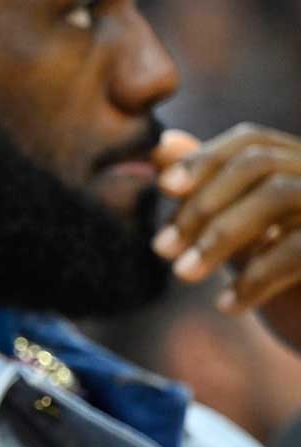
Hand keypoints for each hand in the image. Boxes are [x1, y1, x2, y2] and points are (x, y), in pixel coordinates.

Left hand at [152, 124, 300, 350]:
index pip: (252, 141)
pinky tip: (227, 305)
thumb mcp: (237, 226)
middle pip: (260, 164)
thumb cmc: (280, 272)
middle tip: (161, 247)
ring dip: (220, 236)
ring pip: (278, 195)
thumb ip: (206, 186)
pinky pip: (299, 249)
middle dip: (202, 204)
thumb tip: (160, 147)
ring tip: (184, 274)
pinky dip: (255, 278)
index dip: (205, 159)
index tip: (163, 187)